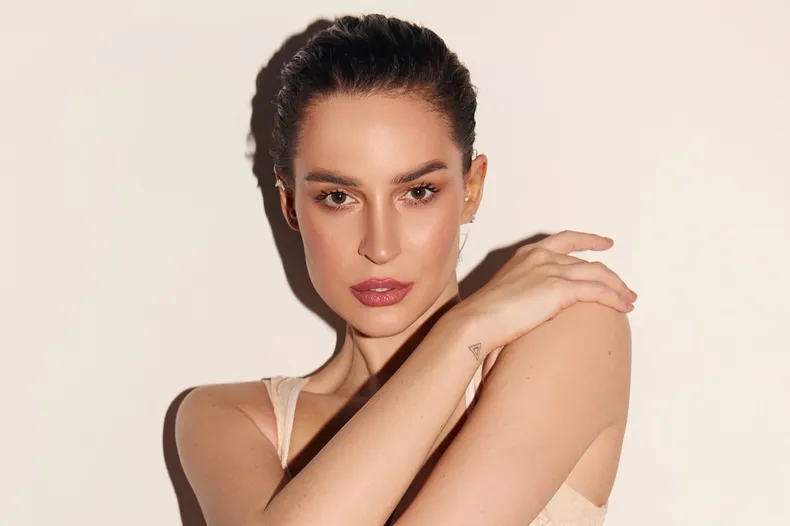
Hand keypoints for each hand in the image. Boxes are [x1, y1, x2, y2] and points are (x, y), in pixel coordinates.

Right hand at [452, 230, 635, 356]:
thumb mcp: (507, 293)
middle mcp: (542, 257)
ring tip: (629, 300)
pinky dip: (615, 298)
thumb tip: (536, 306)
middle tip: (625, 288)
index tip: (606, 244)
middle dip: (610, 275)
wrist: (477, 321)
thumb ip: (525, 291)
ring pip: (598, 274)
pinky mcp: (559, 289)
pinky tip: (624, 307)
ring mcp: (551, 270)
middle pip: (588, 261)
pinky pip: (597, 291)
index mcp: (527, 255)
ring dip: (618, 288)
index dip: (589, 240)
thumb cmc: (484, 315)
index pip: (565, 240)